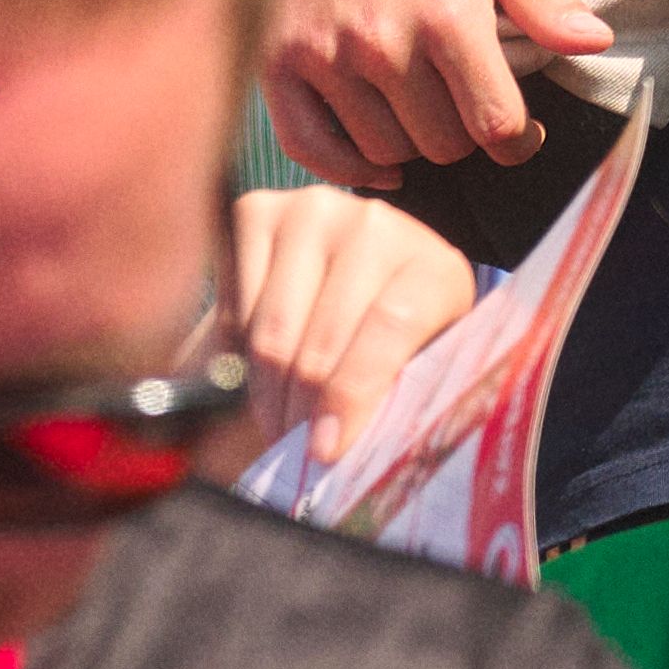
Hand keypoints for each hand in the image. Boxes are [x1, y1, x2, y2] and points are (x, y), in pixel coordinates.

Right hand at [226, 182, 482, 464]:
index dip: (350, 396)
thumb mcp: (411, 368)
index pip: (388, 329)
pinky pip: (233, 305)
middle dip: (298, 411)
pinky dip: (234, 352)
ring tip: (274, 420)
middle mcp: (377, 224)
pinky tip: (253, 371)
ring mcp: (314, 211)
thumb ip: (391, 403)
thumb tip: (338, 458)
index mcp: (435, 267)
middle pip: (320, 339)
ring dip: (264, 391)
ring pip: (271, 330)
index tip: (323, 451)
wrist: (359, 274)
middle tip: (288, 450)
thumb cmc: (392, 341)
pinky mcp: (257, 211)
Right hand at [265, 0, 612, 183]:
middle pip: (442, 144)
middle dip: (466, 134)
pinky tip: (377, 160)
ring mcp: (323, 55)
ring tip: (424, 110)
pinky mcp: (274, 60)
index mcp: (446, 11)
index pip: (495, 122)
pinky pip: (311, 147)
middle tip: (468, 106)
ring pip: (383, 149)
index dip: (519, 141)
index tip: (523, 135)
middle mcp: (383, 42)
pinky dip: (348, 167)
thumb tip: (596, 42)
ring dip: (412, 143)